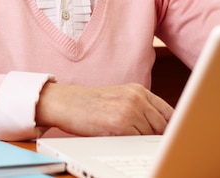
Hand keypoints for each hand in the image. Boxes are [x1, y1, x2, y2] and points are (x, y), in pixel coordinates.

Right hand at [36, 82, 173, 135]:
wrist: (65, 102)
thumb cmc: (90, 104)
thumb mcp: (119, 99)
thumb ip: (140, 109)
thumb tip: (162, 131)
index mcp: (138, 90)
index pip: (169, 113)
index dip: (171, 129)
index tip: (169, 138)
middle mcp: (136, 97)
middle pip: (163, 127)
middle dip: (157, 138)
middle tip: (143, 143)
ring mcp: (130, 109)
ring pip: (151, 137)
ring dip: (142, 143)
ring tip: (124, 139)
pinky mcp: (121, 123)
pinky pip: (137, 142)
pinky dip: (132, 146)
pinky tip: (118, 140)